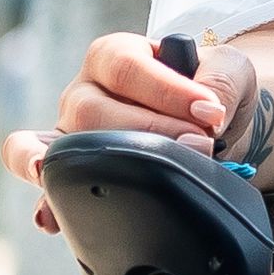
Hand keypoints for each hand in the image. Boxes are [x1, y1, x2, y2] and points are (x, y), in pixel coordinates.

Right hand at [3, 31, 238, 232]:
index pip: (127, 68)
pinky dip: (46, 200)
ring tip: (135, 176)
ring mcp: (70, 133)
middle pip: (91, 110)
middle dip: (147, 133)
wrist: (206, 125)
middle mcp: (84, 91)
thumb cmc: (209, 89)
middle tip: (199, 147)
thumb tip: (209, 111)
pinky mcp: (71, 170)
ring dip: (106, 165)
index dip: (167, 90)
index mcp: (113, 56)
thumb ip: (222, 79)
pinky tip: (50, 218)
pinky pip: (46, 182)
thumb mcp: (227, 69)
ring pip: (65, 146)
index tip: (209, 112)